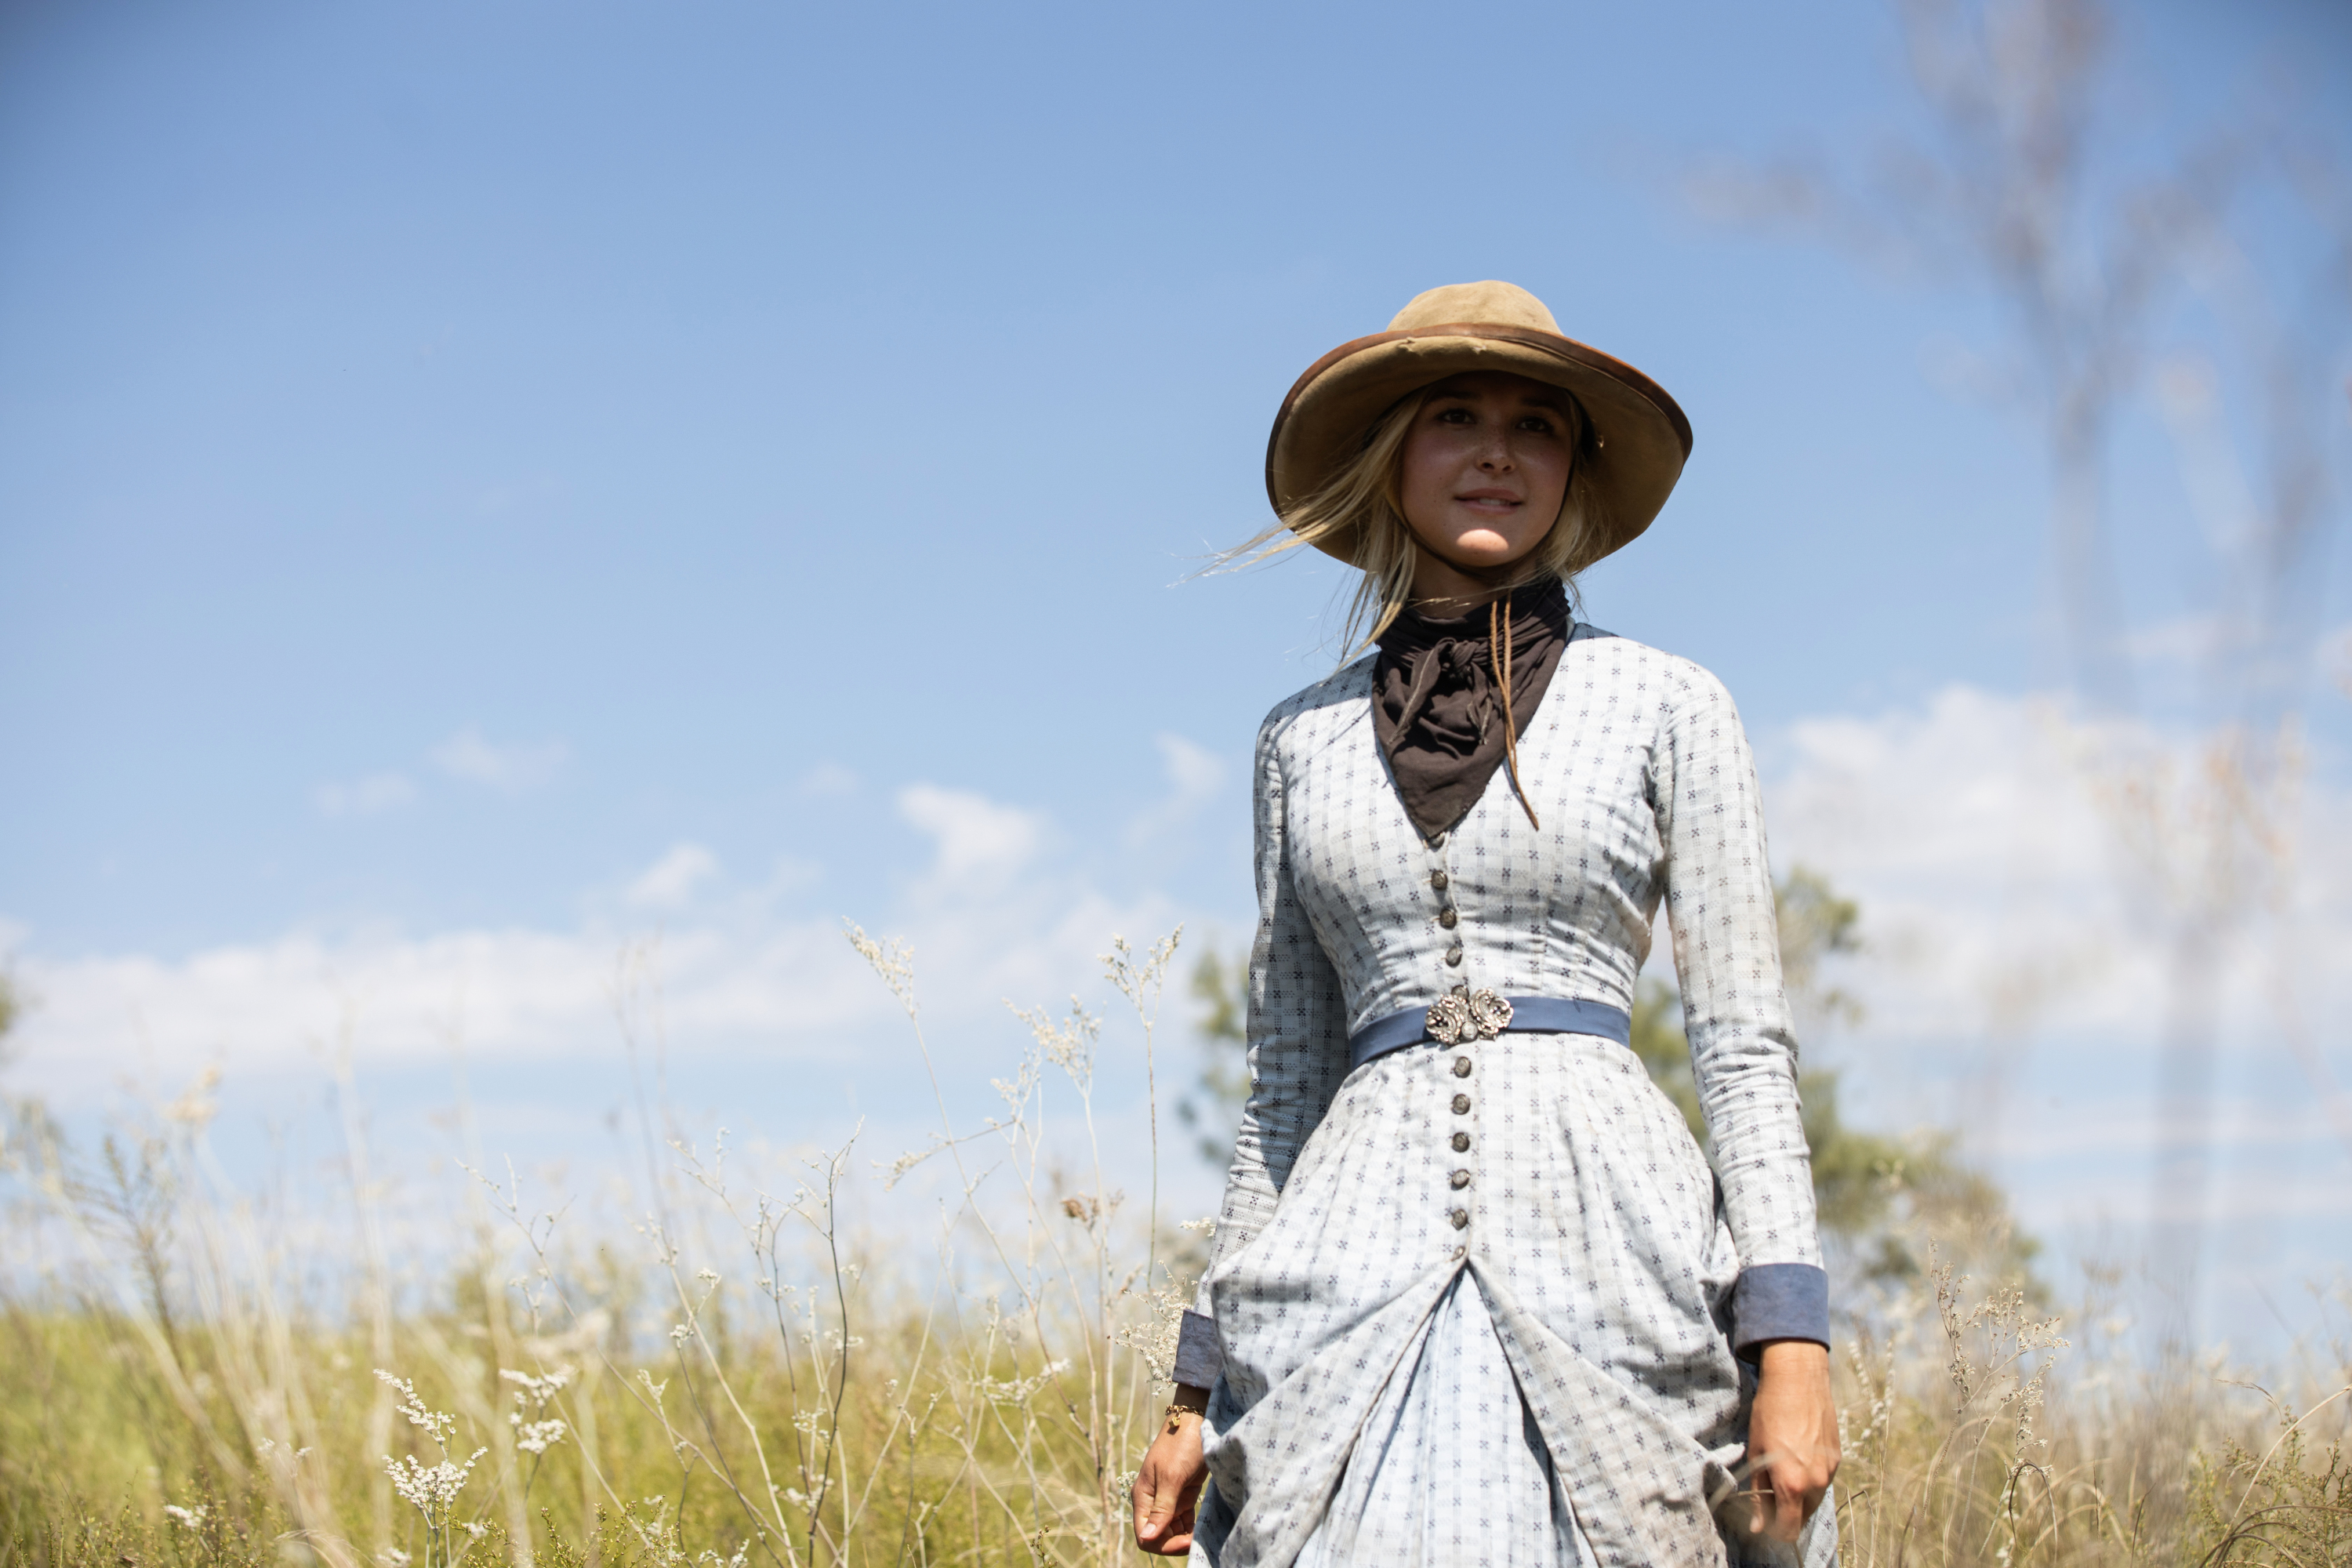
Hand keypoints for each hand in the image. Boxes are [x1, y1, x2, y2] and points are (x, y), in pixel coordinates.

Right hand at [1132, 1397, 1208, 1555]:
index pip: (1144, 1535)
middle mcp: (1153, 1500)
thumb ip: (1161, 1509)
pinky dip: (1190, 1528)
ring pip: (1171, 1531)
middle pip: (1158, 1536)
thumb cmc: (1182, 1444)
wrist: (1197, 1420)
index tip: (1186, 1542)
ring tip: (1200, 1536)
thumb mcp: (1172, 1477)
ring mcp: (1168, 1498)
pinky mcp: (1183, 1495)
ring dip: (1183, 1538)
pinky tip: (1201, 1529)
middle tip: (1196, 1540)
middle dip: (1175, 1543)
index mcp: (1143, 1496)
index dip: (1163, 1544)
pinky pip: (1183, 1521)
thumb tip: (1146, 1539)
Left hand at [1745, 1340, 1839, 1544]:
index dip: (1773, 1528)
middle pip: (1802, 1518)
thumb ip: (1759, 1494)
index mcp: (1792, 1485)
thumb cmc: (1770, 1413)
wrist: (1798, 1380)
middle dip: (1785, 1513)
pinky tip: (1797, 1457)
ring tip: (1782, 1470)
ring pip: (1813, 1500)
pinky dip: (1810, 1479)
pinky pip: (1822, 1481)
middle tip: (1768, 1492)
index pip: (1788, 1529)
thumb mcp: (1756, 1453)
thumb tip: (1758, 1526)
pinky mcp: (1837, 1458)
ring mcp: (1829, 1471)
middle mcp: (1816, 1483)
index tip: (1762, 1518)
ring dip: (1798, 1496)